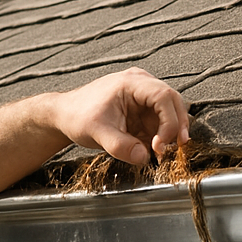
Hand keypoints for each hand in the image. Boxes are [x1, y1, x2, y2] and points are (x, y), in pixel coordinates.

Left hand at [51, 67, 189, 165]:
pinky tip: (151, 148)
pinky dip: (159, 136)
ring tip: (158, 152)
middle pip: (173, 102)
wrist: (66, 115)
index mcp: (132, 83)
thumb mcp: (97, 133)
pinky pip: (158, 122)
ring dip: (168, 134)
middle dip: (175, 127)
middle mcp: (142, 85)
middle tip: (172, 149)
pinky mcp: (142, 110)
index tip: (160, 144)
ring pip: (169, 113)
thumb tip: (144, 158)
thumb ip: (120, 146)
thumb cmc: (77, 116)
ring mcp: (143, 97)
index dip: (169, 121)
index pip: (164, 96)